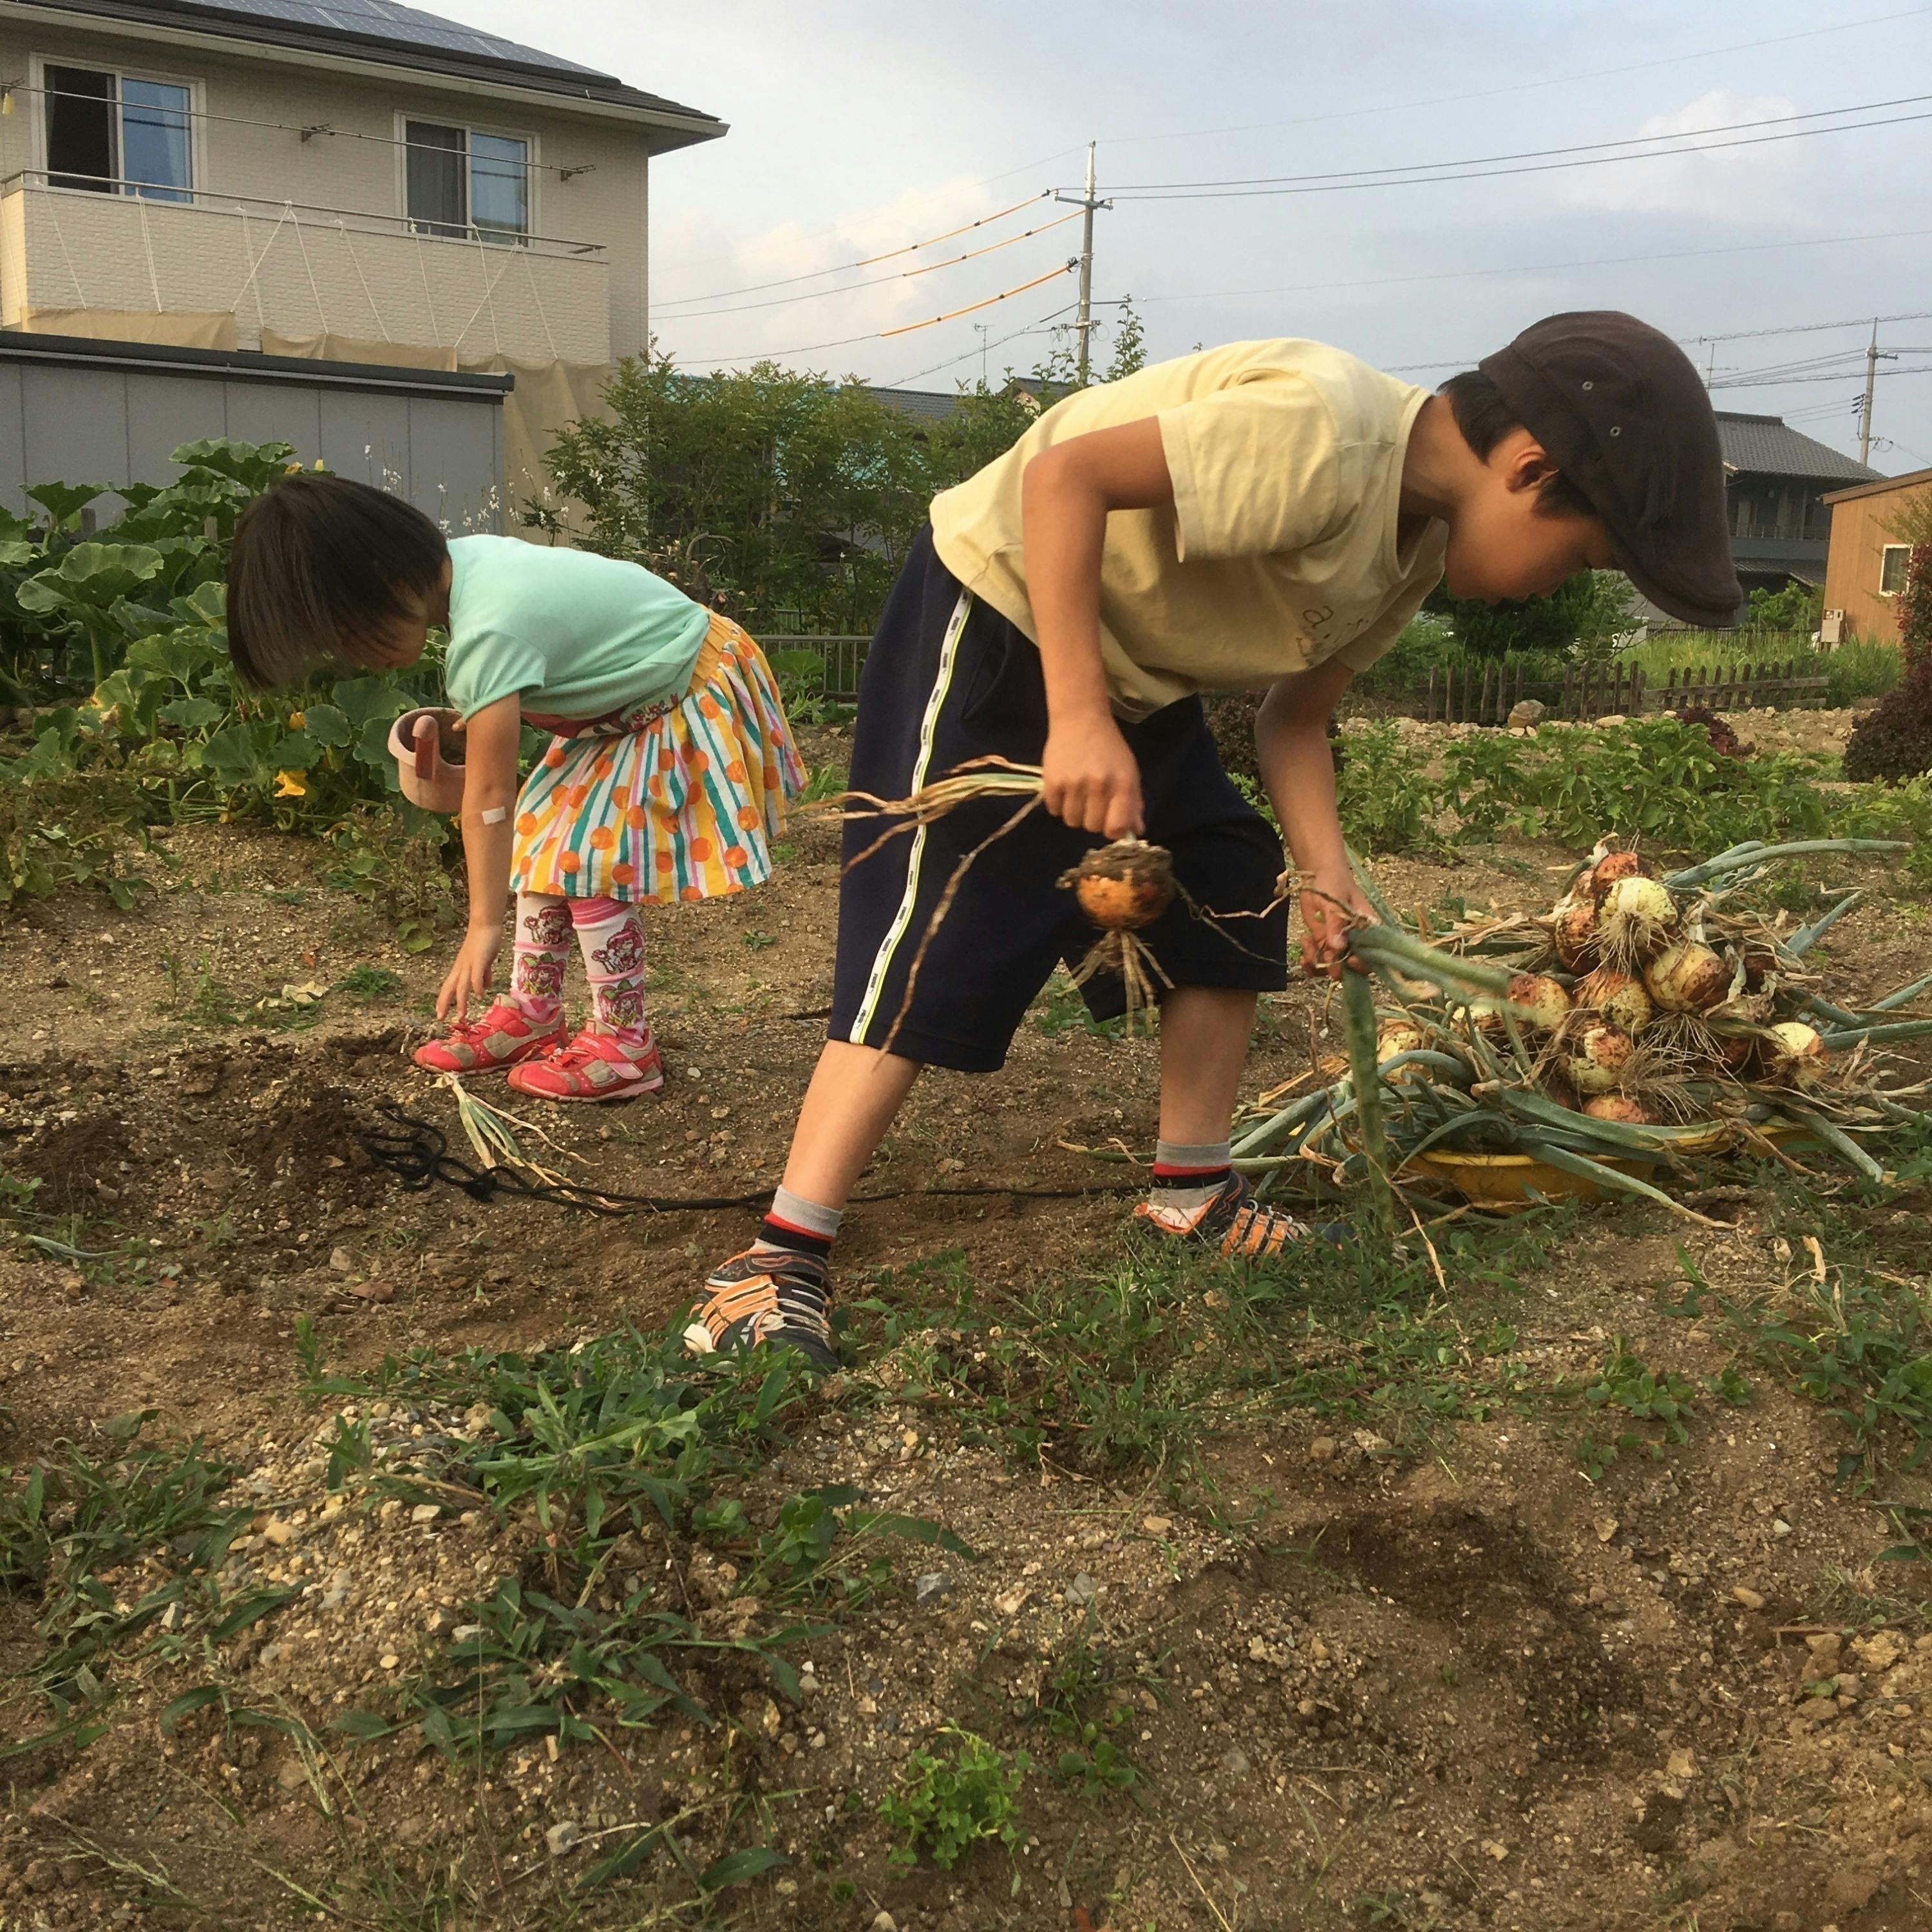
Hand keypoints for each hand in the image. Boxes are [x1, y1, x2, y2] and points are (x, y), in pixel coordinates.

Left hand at [436, 925, 500, 1022]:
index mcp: (461, 968)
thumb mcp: (482, 961)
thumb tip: (485, 987)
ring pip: (461, 986)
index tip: (440, 1014)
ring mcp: (469, 964)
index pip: (449, 987)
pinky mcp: (478, 960)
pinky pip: (476, 976)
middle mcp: (461, 968)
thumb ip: (484, 974)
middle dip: (445, 1004)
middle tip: (441, 1018)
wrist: (485, 924)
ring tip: (462, 1015)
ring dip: (461, 1002)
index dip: (444, 1000)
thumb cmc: (483, 941)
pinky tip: (479, 997)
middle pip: (449, 988)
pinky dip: (476, 987)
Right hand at [1041, 715, 1143, 837]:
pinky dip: (1059, 804)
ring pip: (1072, 821)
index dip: (1114, 831)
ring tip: (1078, 795)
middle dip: (1093, 819)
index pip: (1117, 827)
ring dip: (1075, 813)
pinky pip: (1054, 810)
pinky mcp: (1051, 781)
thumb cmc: (1109, 747)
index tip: (1111, 823)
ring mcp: (1073, 784)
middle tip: (1093, 803)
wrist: (1080, 719)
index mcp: (1122, 783)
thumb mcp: (1128, 770)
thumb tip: (1136, 830)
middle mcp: (1098, 785)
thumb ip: (1133, 801)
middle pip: (1092, 827)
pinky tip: (1065, 789)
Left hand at [1294, 867, 1372, 978]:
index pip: (1371, 958)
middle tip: (1321, 955)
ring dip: (1317, 962)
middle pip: (1350, 970)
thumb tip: (1338, 948)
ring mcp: (1338, 944)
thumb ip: (1336, 924)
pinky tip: (1304, 940)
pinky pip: (1317, 961)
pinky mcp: (1323, 943)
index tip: (1347, 960)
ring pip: (1330, 968)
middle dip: (1335, 968)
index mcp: (1367, 931)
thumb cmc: (1334, 882)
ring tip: (1307, 942)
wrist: (1317, 875)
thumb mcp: (1334, 901)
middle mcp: (1355, 942)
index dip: (1361, 965)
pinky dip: (1308, 959)